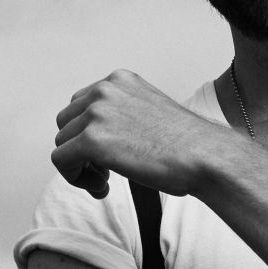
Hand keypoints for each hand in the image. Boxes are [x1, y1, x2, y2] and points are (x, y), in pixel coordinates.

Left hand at [51, 69, 235, 197]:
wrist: (206, 157)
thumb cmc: (187, 146)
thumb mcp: (149, 114)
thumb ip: (120, 116)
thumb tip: (91, 140)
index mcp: (120, 80)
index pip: (80, 105)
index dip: (88, 134)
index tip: (110, 155)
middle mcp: (105, 89)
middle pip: (66, 123)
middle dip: (81, 150)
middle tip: (106, 173)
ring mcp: (97, 113)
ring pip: (62, 143)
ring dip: (81, 167)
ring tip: (106, 182)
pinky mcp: (92, 139)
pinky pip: (61, 161)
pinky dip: (76, 178)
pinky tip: (102, 189)